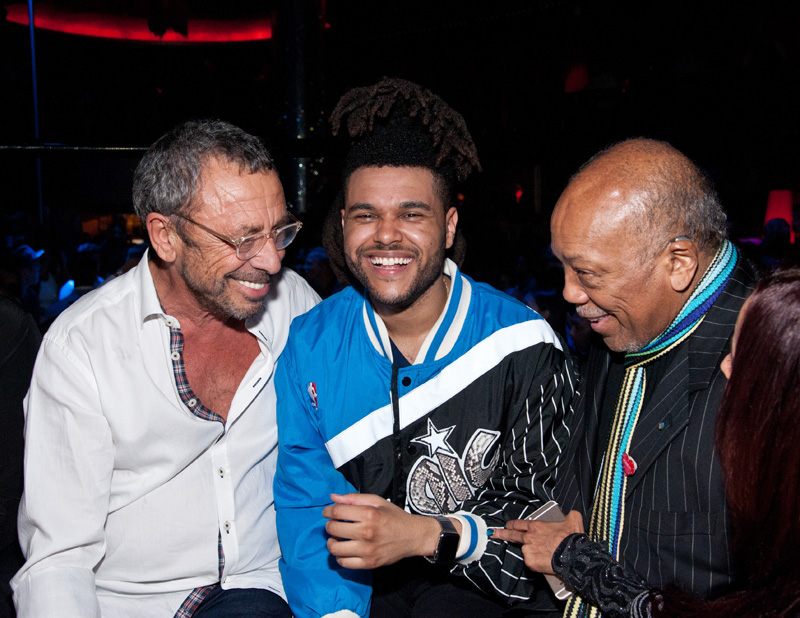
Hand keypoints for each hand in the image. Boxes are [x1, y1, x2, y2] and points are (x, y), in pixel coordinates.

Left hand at [322, 493, 448, 568]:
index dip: (328, 511)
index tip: (328, 512)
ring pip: (335, 549)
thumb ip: (354, 498)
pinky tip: (344, 550)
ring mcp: (367, 550)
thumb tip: (333, 497)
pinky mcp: (369, 563)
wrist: (413, 536)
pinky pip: (344, 563)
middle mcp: (367, 532)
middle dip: (329, 525)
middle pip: (333, 529)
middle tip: (333, 524)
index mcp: (369, 514)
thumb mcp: (377, 501)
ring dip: (331, 542)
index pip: (337, 512)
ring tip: (336, 538)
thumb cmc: (394, 517)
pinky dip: (339, 556)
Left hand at [491, 510, 583, 573]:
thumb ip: (569, 515)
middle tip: (494, 534)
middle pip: (512, 535)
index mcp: (536, 526)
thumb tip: (571, 514)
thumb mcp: (573, 520)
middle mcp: (529, 537)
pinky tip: (545, 562)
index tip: (507, 525)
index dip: (512, 524)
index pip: (519, 524)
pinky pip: (531, 562)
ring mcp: (528, 550)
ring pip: (526, 551)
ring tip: (542, 555)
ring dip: (531, 553)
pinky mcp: (530, 562)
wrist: (572, 555)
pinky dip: (536, 563)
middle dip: (501, 534)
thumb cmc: (571, 538)